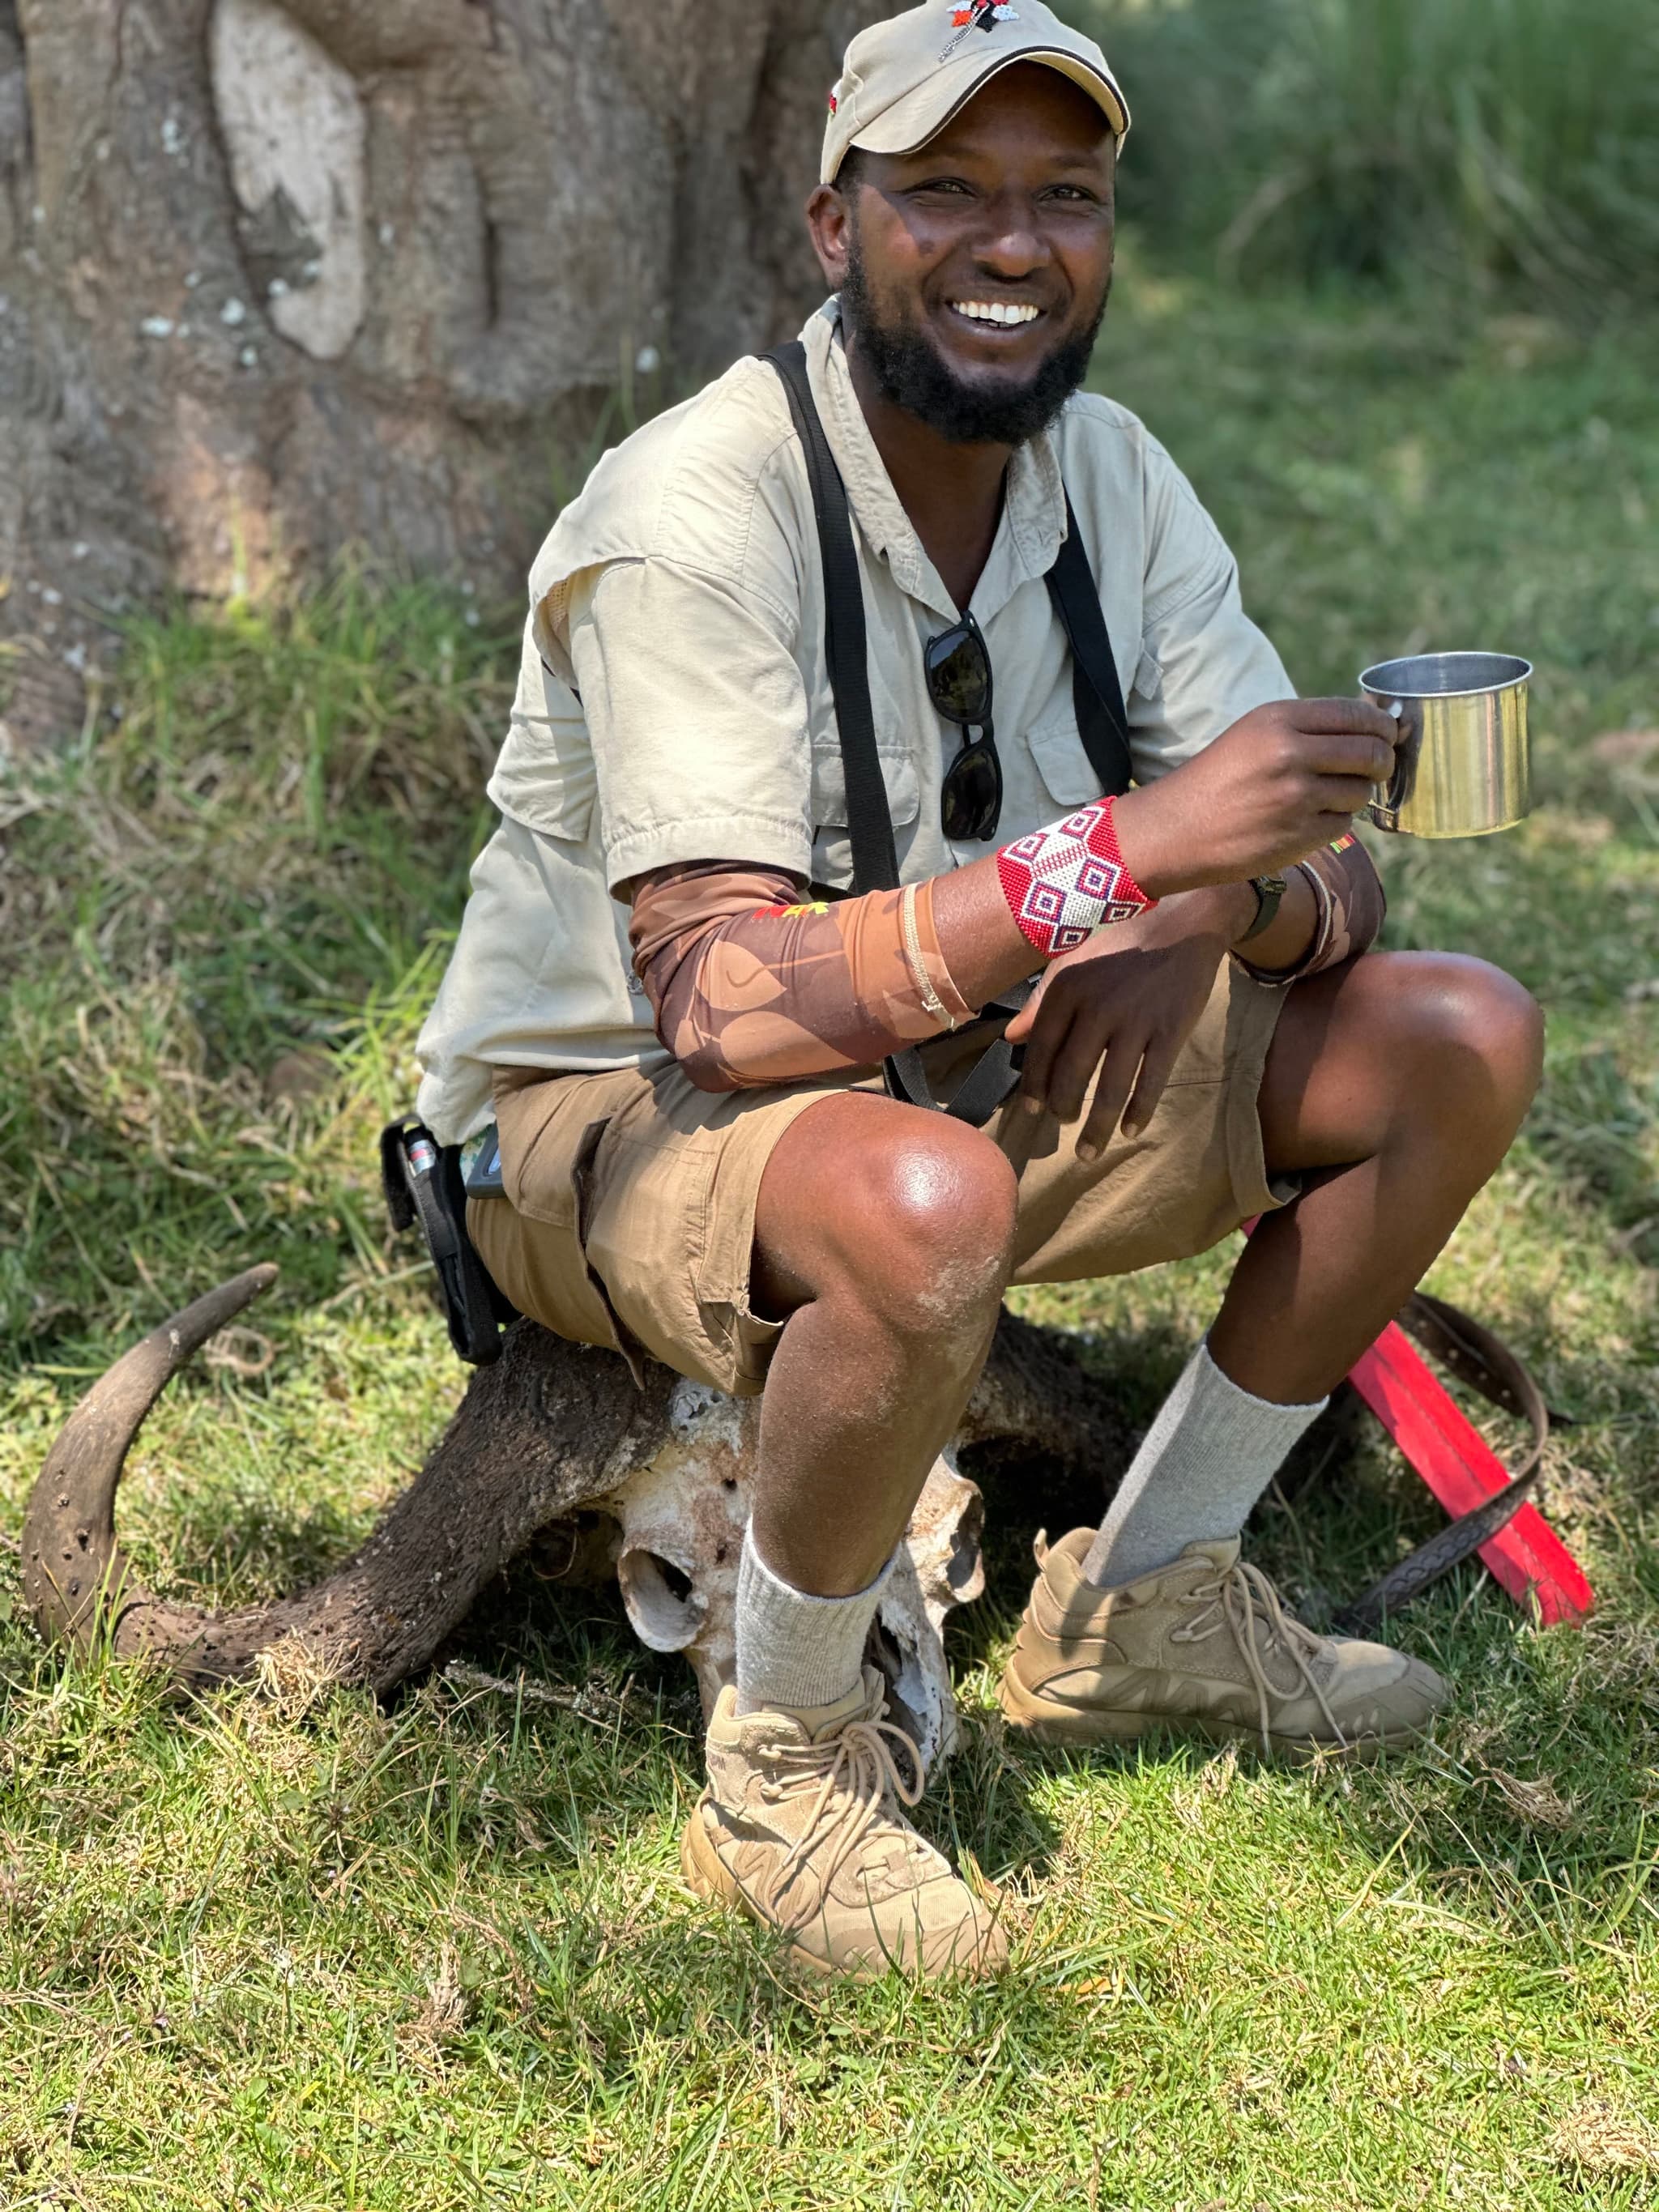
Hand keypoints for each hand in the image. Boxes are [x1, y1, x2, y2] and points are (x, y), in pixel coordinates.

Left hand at [1003, 889, 1245, 1157]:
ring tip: (1088, 1151)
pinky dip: (1139, 1112)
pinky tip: (1130, 1130)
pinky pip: (1151, 1082)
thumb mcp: (1073, 958)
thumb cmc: (1122, 938)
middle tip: (1061, 1126)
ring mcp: (1136, 1022)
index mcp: (1067, 988)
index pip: (1041, 1049)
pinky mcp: (1170, 1031)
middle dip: (1063, 1109)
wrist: (1184, 919)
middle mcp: (1097, 1008)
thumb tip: (1012, 1039)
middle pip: (1072, 1076)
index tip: (1032, 1110)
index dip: (1034, 1085)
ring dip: (1097, 1127)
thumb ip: (1042, 1000)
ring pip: (1110, 1089)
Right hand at [1112, 698, 1398, 896]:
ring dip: (1355, 794)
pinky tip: (1308, 819)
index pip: (1356, 714)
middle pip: (1371, 752)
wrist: (1175, 830)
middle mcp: (1290, 754)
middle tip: (1376, 767)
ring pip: (1362, 791)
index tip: (1387, 734)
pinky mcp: (1299, 835)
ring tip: (1327, 796)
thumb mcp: (1254, 734)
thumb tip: (1376, 729)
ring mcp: (1296, 797)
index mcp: (1278, 720)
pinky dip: (1335, 821)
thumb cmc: (1217, 779)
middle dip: (1382, 761)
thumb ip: (1308, 728)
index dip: (1381, 725)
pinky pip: (1344, 823)